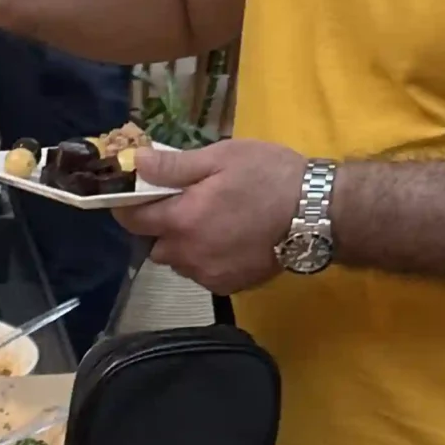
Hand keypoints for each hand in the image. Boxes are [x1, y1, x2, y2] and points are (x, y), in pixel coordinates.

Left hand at [116, 137, 307, 293]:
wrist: (316, 213)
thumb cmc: (269, 176)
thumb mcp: (222, 158)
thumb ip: (174, 167)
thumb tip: (135, 164)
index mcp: (182, 219)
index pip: (133, 221)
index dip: (128, 207)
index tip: (133, 196)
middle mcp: (188, 254)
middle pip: (156, 246)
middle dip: (162, 229)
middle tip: (185, 207)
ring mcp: (207, 274)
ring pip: (179, 263)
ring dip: (184, 246)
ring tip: (210, 224)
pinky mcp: (227, 286)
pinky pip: (202, 274)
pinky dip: (206, 260)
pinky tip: (228, 241)